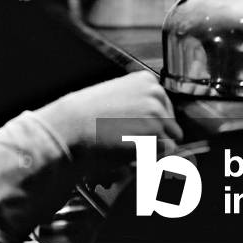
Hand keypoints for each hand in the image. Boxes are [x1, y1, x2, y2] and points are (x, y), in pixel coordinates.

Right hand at [36, 71, 182, 167]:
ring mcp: (157, 115)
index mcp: (147, 80)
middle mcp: (156, 94)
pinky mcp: (155, 137)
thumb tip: (156, 123)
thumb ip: (139, 105)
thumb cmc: (86, 115)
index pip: (165, 109)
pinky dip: (149, 162)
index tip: (138, 133)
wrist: (70, 127)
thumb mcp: (116, 97)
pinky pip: (163, 157)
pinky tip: (129, 156)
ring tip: (127, 150)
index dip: (153, 126)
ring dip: (152, 152)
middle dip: (156, 140)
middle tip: (131, 144)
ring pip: (169, 143)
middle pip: (171, 126)